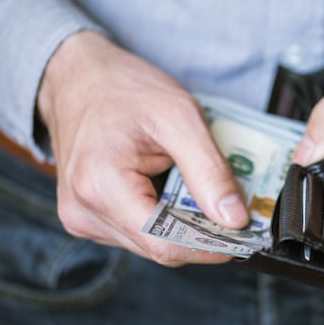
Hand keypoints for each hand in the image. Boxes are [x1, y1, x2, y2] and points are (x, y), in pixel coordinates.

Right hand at [38, 31, 249, 265]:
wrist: (79, 76)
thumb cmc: (124, 89)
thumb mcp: (179, 117)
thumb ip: (209, 171)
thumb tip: (235, 219)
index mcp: (100, 187)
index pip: (165, 244)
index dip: (210, 247)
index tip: (244, 236)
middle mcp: (83, 212)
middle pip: (159, 247)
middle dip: (200, 233)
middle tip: (232, 210)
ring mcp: (81, 218)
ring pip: (150, 243)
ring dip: (182, 226)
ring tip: (196, 190)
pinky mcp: (86, 217)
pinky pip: (136, 233)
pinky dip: (162, 219)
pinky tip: (169, 190)